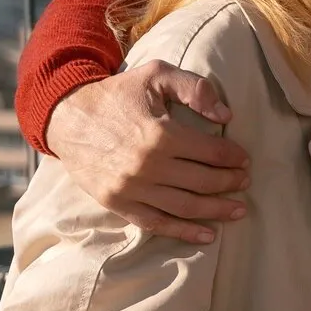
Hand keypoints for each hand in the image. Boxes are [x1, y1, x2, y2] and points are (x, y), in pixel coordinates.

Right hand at [46, 61, 251, 245]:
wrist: (65, 116)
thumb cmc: (116, 94)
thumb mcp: (155, 75)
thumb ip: (194, 88)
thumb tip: (225, 116)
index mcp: (161, 135)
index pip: (213, 153)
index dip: (235, 157)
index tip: (245, 160)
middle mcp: (148, 166)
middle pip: (205, 182)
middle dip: (231, 183)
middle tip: (245, 181)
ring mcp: (132, 188)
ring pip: (186, 206)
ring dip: (217, 211)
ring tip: (239, 210)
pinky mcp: (118, 203)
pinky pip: (157, 224)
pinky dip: (184, 233)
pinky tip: (208, 235)